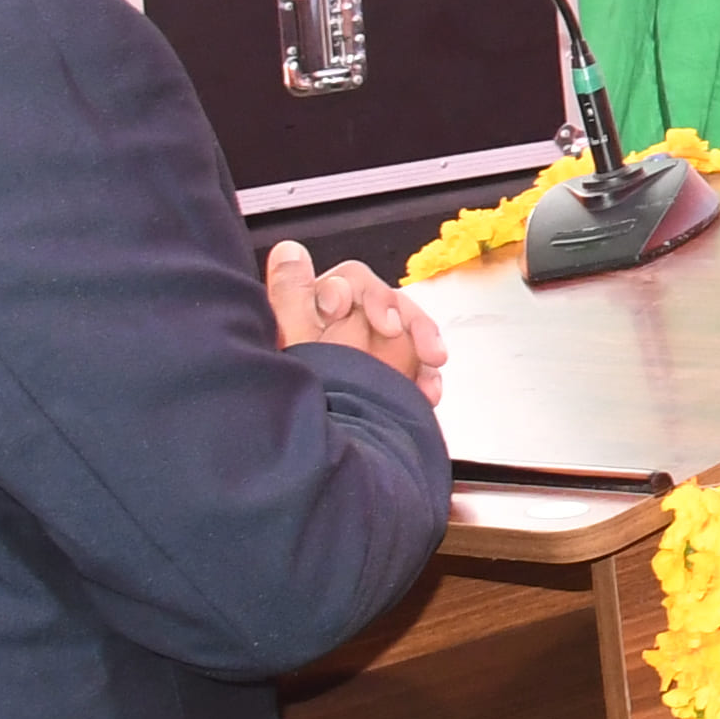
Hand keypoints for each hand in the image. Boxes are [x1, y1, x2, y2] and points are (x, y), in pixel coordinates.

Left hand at [265, 242, 448, 401]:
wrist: (335, 467)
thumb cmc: (299, 403)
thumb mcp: (292, 343)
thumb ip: (290, 295)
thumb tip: (289, 251)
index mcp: (315, 313)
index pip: (349, 281)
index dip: (359, 294)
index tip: (364, 318)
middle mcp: (340, 326)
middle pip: (383, 300)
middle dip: (400, 314)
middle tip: (396, 332)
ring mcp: (364, 351)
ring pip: (405, 330)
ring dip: (420, 341)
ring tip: (431, 363)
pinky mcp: (385, 375)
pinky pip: (415, 361)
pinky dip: (425, 373)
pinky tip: (428, 389)